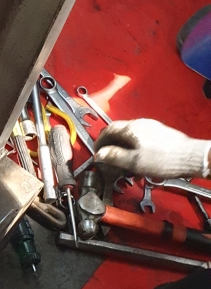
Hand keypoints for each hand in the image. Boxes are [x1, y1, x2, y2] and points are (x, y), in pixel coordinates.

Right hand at [94, 118, 210, 178]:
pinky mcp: (160, 134)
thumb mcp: (134, 161)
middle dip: (112, 146)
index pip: (109, 129)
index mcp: (132, 128)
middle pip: (119, 132)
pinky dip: (135, 149)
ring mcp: (152, 127)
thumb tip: (100, 154)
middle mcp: (141, 124)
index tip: (97, 152)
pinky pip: (141, 140)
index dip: (100, 141)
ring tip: (125, 165)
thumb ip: (114, 156)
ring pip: (130, 137)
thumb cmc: (165, 159)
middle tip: (109, 159)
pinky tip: (140, 163)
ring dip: (124, 149)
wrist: (190, 158)